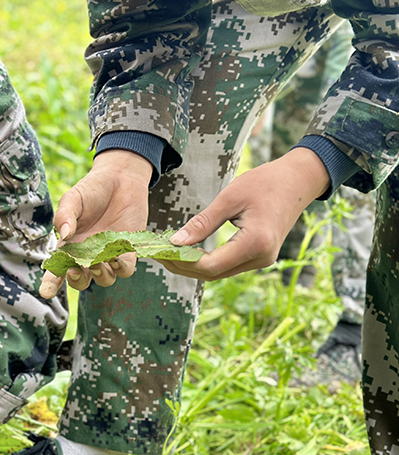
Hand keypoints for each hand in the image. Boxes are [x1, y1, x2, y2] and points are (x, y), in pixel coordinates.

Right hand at [40, 149, 152, 297]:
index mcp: (69, 246)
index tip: (45, 292)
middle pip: (80, 281)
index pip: (57, 270)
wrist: (121, 179)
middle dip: (76, 280)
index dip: (50, 283)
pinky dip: (121, 268)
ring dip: (100, 275)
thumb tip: (64, 235)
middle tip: (75, 269)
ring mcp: (108, 255)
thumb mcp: (73, 199)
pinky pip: (125, 270)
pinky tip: (116, 257)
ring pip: (103, 279)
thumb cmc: (92, 189)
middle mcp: (87, 255)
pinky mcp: (129, 252)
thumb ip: (65, 216)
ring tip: (97, 262)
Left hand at [162, 148, 330, 279]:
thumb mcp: (230, 198)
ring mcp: (262, 260)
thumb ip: (203, 223)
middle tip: (156, 253)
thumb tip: (176, 242)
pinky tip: (187, 251)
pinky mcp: (259, 256)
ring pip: (219, 272)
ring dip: (192, 266)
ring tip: (167, 252)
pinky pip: (227, 265)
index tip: (159, 250)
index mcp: (255, 244)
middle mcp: (261, 258)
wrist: (298, 181)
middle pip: (213, 274)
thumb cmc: (264, 183)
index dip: (182, 261)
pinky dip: (206, 261)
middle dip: (182, 266)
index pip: (210, 265)